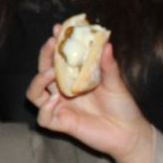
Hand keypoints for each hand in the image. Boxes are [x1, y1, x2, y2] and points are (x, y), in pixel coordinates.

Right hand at [25, 28, 154, 162]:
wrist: (129, 133)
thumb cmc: (122, 106)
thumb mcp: (116, 83)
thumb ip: (107, 65)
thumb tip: (107, 43)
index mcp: (74, 78)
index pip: (58, 58)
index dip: (56, 44)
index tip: (58, 29)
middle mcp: (63, 91)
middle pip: (42, 71)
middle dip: (44, 56)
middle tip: (52, 44)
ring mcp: (61, 107)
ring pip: (34, 94)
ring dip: (37, 81)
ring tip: (50, 74)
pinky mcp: (62, 124)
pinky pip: (43, 117)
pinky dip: (45, 108)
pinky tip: (56, 100)